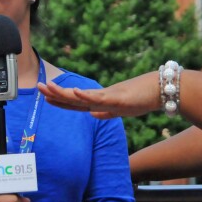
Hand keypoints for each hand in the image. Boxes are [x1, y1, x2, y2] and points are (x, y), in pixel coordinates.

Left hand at [37, 71, 160, 118]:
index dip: (60, 100)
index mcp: (101, 101)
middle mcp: (102, 98)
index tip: (44, 96)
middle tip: (38, 86)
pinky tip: (75, 92)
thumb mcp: (122, 109)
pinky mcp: (119, 98)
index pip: (76, 103)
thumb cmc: (144, 98)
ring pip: (81, 97)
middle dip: (55, 93)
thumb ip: (107, 112)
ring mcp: (109, 97)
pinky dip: (86, 96)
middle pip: (74, 98)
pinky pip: (99, 98)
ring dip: (64, 93)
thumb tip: (93, 115)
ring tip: (48, 87)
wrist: (164, 90)